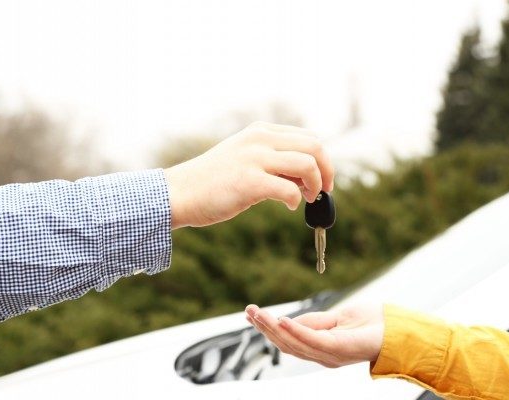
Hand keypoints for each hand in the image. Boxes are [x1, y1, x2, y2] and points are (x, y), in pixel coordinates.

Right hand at [164, 122, 333, 228]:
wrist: (181, 193)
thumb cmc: (214, 181)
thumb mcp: (246, 158)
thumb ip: (274, 160)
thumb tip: (308, 176)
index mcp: (261, 131)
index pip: (309, 137)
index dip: (323, 160)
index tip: (322, 180)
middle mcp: (260, 139)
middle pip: (314, 148)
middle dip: (327, 172)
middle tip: (323, 191)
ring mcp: (254, 159)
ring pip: (308, 165)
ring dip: (316, 185)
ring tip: (307, 198)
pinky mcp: (249, 182)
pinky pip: (289, 190)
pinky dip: (296, 201)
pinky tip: (289, 206)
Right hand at [245, 303, 384, 367]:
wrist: (398, 329)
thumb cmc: (371, 324)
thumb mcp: (336, 318)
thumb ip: (314, 322)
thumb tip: (289, 320)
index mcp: (319, 348)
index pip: (286, 340)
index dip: (267, 328)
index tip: (250, 313)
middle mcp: (321, 355)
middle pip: (286, 343)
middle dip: (264, 328)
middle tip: (248, 311)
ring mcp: (329, 354)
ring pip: (294, 343)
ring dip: (273, 328)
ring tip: (257, 314)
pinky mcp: (339, 348)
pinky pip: (312, 340)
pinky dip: (295, 330)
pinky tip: (281, 320)